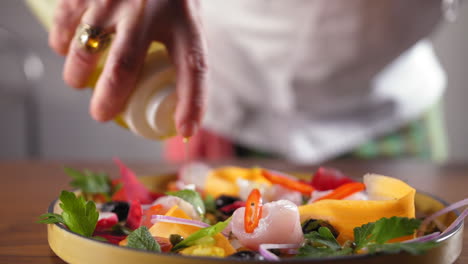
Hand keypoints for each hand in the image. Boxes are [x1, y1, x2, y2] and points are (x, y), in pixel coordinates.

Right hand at [49, 0, 205, 136]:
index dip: (192, 104)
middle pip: (124, 68)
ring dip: (77, 74)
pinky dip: (61, 42)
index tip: (186, 130)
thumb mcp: (187, 22)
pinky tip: (65, 47)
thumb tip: (185, 115)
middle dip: (107, 101)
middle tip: (100, 114)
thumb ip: (186, 58)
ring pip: (87, 49)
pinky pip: (66, 23)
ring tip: (78, 81)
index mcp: (184, 21)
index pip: (194, 68)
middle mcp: (150, 11)